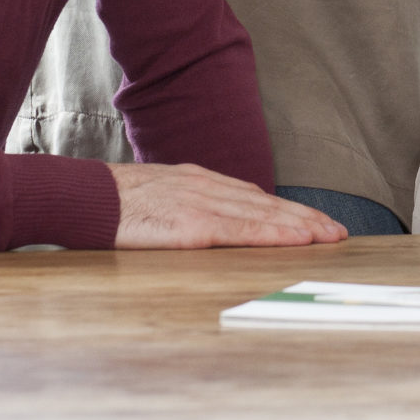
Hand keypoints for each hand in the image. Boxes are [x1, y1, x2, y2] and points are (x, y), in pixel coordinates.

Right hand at [108, 161, 346, 248]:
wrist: (82, 197)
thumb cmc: (110, 203)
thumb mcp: (155, 197)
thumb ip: (182, 206)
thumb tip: (203, 224)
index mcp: (197, 181)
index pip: (253, 196)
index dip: (285, 209)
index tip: (312, 221)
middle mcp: (206, 187)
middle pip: (266, 202)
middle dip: (305, 217)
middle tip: (337, 231)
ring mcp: (201, 203)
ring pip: (263, 214)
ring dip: (301, 225)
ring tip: (329, 236)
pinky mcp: (192, 225)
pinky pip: (242, 230)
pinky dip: (274, 233)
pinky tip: (298, 238)